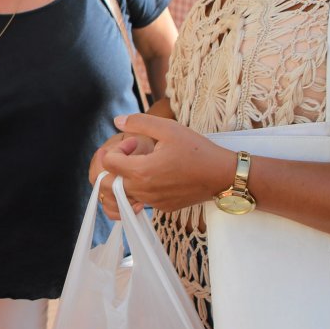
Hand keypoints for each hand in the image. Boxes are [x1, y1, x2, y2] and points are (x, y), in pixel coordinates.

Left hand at [95, 113, 235, 215]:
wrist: (222, 175)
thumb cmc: (197, 150)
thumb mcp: (168, 129)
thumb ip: (139, 122)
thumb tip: (117, 121)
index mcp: (142, 172)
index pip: (108, 163)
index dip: (117, 149)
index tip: (135, 144)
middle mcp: (144, 191)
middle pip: (106, 186)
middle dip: (112, 168)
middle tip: (130, 156)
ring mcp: (153, 202)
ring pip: (121, 197)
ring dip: (123, 180)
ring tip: (140, 166)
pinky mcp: (162, 208)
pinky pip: (139, 202)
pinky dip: (137, 190)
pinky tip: (154, 175)